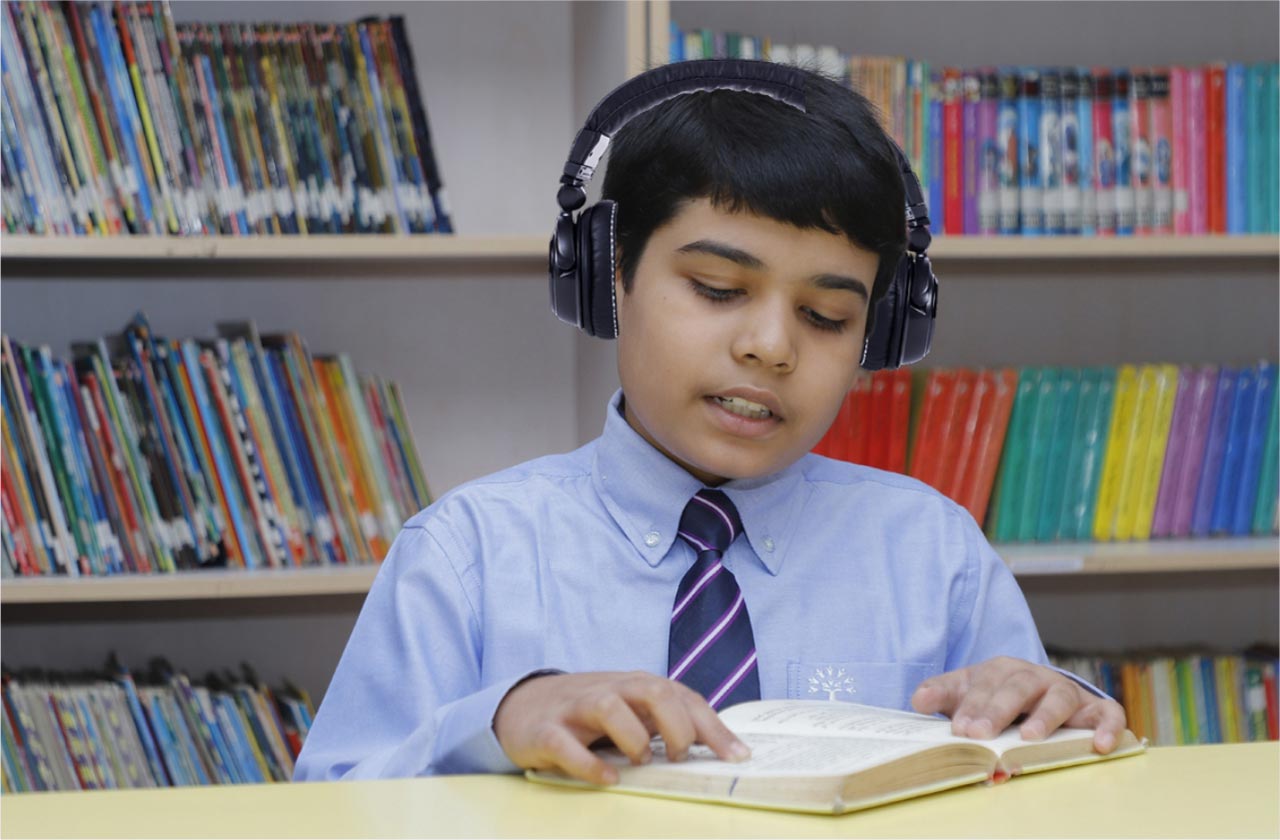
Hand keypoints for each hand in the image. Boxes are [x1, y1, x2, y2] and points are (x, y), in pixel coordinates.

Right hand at [493, 671, 750, 784]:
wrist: (524, 707)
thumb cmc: (590, 714)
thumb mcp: (632, 711)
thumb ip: (669, 722)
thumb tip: (721, 748)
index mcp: (635, 686)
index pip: (682, 697)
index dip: (712, 727)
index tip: (738, 756)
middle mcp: (609, 690)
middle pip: (651, 690)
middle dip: (676, 724)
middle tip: (681, 755)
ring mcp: (575, 708)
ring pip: (608, 707)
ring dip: (633, 737)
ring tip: (642, 761)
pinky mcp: (545, 732)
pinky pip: (565, 744)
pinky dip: (589, 765)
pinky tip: (609, 779)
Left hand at [910, 656, 1126, 753]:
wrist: (1039, 697)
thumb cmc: (998, 699)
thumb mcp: (968, 693)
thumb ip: (943, 695)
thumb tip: (917, 700)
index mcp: (1001, 670)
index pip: (984, 684)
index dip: (971, 705)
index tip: (958, 728)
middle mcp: (1034, 677)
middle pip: (1016, 688)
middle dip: (997, 710)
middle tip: (980, 734)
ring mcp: (1065, 691)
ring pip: (1058, 698)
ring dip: (1044, 718)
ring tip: (1028, 738)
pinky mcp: (1095, 709)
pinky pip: (1108, 714)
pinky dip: (1108, 727)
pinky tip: (1100, 745)